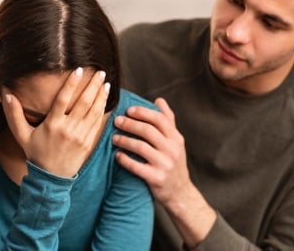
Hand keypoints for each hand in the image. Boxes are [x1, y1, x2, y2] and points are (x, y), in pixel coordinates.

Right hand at [1, 68, 109, 177]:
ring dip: (101, 96)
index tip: (80, 70)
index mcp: (52, 125)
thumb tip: (6, 94)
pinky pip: (97, 123)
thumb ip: (13, 114)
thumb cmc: (36, 153)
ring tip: (106, 83)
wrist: (51, 178)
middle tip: (100, 73)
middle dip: (93, 86)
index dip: (71, 84)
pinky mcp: (88, 143)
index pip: (63, 99)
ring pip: (94, 112)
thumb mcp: (22, 135)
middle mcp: (68, 129)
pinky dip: (102, 110)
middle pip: (84, 103)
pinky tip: (105, 100)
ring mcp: (80, 136)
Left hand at [112, 98, 215, 246]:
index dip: (142, 112)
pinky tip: (117, 155)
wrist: (180, 193)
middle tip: (116, 121)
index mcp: (176, 138)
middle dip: (130, 124)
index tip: (128, 110)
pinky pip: (136, 167)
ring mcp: (165, 164)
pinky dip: (124, 159)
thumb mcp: (175, 142)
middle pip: (148, 131)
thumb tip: (159, 100)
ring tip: (113, 138)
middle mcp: (172, 150)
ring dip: (124, 140)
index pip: (159, 119)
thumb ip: (168, 121)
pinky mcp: (157, 178)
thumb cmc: (174, 163)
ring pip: (140, 147)